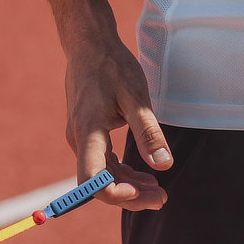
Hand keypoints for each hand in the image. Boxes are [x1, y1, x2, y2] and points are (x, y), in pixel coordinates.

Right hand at [64, 34, 169, 210]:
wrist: (88, 45)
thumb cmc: (111, 66)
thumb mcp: (136, 97)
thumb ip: (148, 133)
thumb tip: (164, 166)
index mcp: (88, 132)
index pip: (93, 181)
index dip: (117, 194)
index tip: (146, 190)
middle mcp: (80, 140)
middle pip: (100, 184)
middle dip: (130, 196)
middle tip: (162, 198)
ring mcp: (82, 138)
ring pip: (102, 176)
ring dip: (128, 186)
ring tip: (157, 189)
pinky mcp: (87, 134)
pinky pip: (102, 163)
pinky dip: (122, 173)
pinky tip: (144, 174)